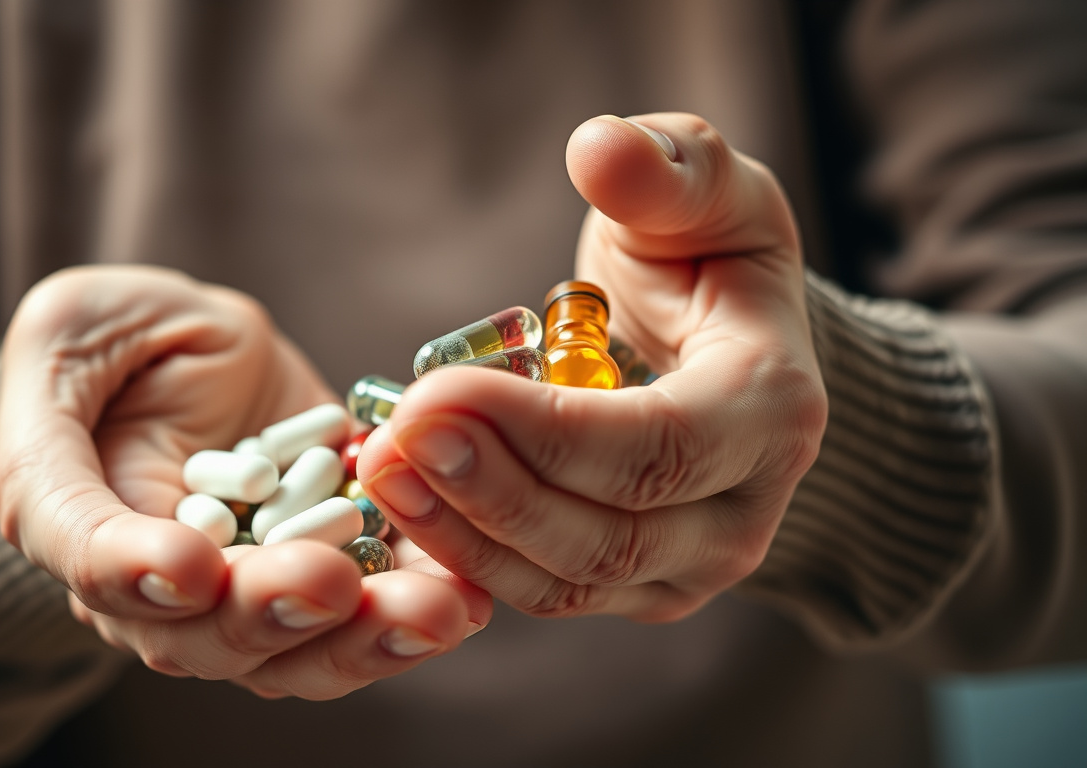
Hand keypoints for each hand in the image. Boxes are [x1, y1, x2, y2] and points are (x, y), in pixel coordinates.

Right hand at [0, 265, 488, 697]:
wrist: (185, 357)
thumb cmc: (112, 335)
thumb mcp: (68, 334)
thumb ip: (66, 414)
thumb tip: (140, 524)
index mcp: (74, 524)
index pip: (95, 567)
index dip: (135, 577)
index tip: (191, 570)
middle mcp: (158, 587)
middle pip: (207, 634)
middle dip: (274, 613)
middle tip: (333, 586)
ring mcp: (246, 593)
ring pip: (295, 650)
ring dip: (365, 638)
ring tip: (433, 612)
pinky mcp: (322, 574)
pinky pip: (364, 614)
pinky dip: (413, 608)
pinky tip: (464, 593)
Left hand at [359, 114, 826, 621]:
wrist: (723, 343)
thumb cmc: (708, 257)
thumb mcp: (704, 191)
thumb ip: (666, 166)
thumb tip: (598, 148)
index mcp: (772, 411)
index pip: (654, 451)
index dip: (540, 433)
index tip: (436, 393)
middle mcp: (742, 513)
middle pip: (605, 536)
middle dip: (486, 490)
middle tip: (394, 436)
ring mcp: (690, 565)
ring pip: (567, 582)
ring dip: (461, 532)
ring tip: (380, 467)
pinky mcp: (636, 587)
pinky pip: (544, 592)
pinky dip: (468, 555)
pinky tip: (403, 500)